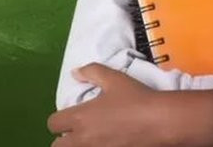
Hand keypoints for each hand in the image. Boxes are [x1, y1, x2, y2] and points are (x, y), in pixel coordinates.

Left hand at [47, 63, 212, 146]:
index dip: (60, 120)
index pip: (53, 124)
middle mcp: (81, 139)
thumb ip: (91, 72)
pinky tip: (104, 143)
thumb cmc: (135, 98)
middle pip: (57, 146)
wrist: (159, 121)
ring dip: (77, 145)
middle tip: (77, 133)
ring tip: (90, 139)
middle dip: (64, 139)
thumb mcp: (113, 78)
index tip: (71, 117)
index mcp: (79, 118)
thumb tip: (75, 73)